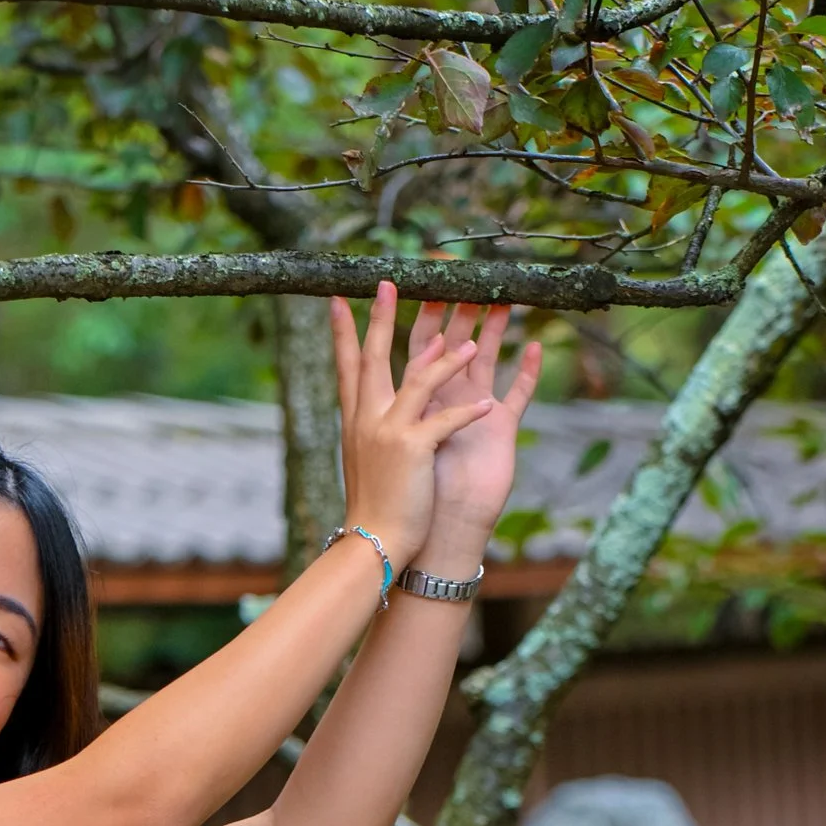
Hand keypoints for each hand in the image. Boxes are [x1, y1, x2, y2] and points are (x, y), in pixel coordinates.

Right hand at [326, 282, 498, 571]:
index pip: (347, 367)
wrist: (373, 541)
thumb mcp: (366, 461)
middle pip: (376, 358)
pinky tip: (488, 403)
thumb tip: (374, 411)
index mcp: (356, 421)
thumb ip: (373, 430)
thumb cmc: (374, 506)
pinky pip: (446, 420)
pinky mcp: (414, 449)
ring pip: (420, 380)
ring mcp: (390, 432)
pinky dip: (467, 411)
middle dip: (382, 318)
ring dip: (448, 359)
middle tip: (390, 283)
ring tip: (472, 342)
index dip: (343, 333)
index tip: (337, 301)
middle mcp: (368, 419)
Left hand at [405, 302, 543, 575]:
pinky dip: (527, 373)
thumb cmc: (402, 496)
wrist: (431, 536)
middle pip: (445, 344)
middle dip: (451, 310)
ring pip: (483, 358)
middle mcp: (438, 401)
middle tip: (455, 275)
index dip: (396, 317)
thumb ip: (397, 397)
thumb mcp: (395, 437)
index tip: (393, 280)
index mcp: (407, 401)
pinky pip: (519, 396)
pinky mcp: (499, 431)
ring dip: (492, 328)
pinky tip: (535, 345)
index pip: (401, 348)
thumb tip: (372, 356)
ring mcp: (471, 413)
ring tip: (502, 297)